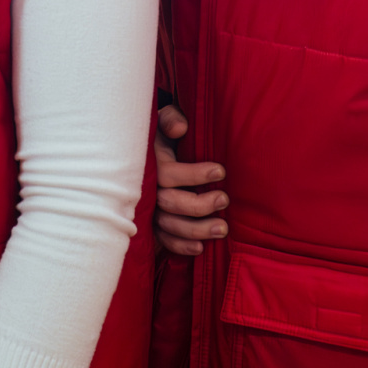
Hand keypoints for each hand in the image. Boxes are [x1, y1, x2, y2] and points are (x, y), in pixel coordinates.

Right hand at [154, 104, 226, 255]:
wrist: (143, 152)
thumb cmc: (160, 134)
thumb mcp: (163, 120)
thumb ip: (170, 119)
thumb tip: (180, 127)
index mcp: (151, 162)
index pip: (169, 173)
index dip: (194, 174)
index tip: (220, 171)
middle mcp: (147, 189)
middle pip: (169, 202)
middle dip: (199, 205)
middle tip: (224, 200)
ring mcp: (149, 208)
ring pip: (169, 225)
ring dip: (196, 230)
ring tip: (223, 228)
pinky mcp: (152, 224)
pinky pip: (164, 240)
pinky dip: (181, 246)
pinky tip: (201, 248)